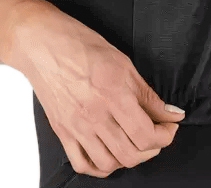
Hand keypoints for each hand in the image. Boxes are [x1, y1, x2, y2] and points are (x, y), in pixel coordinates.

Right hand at [7, 0, 183, 177]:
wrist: (39, 43)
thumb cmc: (78, 44)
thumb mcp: (122, 61)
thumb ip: (147, 93)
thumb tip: (171, 113)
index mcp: (112, 93)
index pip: (146, 134)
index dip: (166, 135)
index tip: (169, 126)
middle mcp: (94, 115)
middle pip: (131, 154)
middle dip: (152, 148)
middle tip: (156, 134)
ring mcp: (76, 126)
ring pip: (109, 164)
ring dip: (128, 158)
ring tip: (134, 143)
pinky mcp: (62, 131)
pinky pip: (82, 164)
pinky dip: (99, 167)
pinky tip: (109, 153)